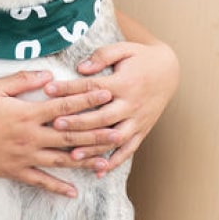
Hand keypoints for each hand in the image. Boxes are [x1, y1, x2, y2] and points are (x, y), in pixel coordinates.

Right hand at [0, 70, 119, 197]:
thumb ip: (22, 80)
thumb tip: (48, 76)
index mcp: (26, 113)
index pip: (63, 106)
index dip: (85, 99)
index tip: (105, 93)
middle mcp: (31, 137)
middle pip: (70, 135)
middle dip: (96, 132)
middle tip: (118, 129)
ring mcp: (26, 156)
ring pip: (62, 160)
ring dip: (86, 160)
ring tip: (107, 159)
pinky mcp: (17, 171)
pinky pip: (41, 181)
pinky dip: (58, 187)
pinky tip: (74, 191)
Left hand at [45, 39, 179, 174]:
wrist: (169, 70)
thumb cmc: (140, 57)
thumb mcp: (123, 49)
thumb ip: (101, 57)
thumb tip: (80, 69)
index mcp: (124, 83)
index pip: (91, 87)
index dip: (69, 89)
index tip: (48, 90)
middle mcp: (131, 105)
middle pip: (101, 117)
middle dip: (77, 122)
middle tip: (54, 125)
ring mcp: (138, 120)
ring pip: (113, 139)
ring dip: (93, 148)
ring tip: (71, 155)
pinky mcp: (143, 131)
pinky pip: (129, 150)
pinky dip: (114, 162)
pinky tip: (98, 170)